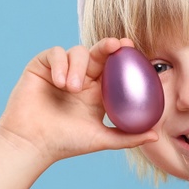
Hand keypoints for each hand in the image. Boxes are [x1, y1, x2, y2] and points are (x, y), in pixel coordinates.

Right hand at [0, 37, 160, 163]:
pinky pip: (56, 53)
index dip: (123, 56)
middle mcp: (81, 77)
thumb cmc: (65, 143)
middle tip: (117, 45)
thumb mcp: (101, 139)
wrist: (32, 144)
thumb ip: (128, 137)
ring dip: (78, 66)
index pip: (113, 67)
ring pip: (77, 52)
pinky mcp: (41, 66)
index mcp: (96, 91)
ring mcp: (61, 70)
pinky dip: (60, 64)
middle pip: (98, 54)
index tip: (134, 49)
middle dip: (108, 46)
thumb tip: (156, 134)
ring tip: (73, 88)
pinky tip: (59, 82)